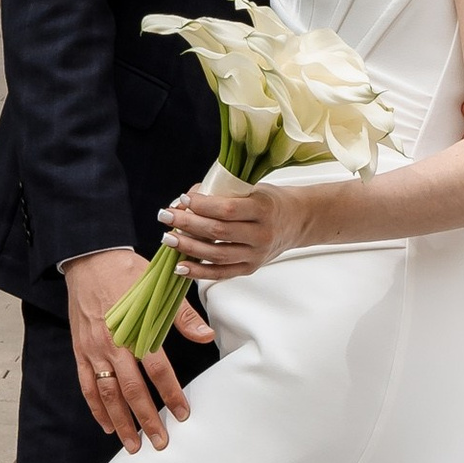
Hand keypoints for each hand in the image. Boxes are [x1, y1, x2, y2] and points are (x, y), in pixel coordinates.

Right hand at [63, 247, 209, 455]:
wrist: (89, 259)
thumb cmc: (127, 272)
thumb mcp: (159, 287)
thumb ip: (182, 316)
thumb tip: (207, 336)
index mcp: (135, 329)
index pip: (157, 369)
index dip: (171, 394)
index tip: (183, 414)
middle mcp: (113, 344)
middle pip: (132, 390)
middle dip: (147, 420)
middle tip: (160, 442)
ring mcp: (93, 350)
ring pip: (108, 394)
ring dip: (121, 422)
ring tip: (133, 445)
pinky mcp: (80, 351)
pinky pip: (87, 385)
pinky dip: (96, 407)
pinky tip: (107, 425)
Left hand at [161, 171, 314, 281]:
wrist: (297, 221)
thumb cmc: (269, 200)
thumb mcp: (252, 189)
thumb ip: (221, 193)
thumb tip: (184, 201)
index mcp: (263, 209)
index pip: (227, 209)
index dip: (202, 205)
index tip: (183, 199)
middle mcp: (261, 235)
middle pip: (218, 232)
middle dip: (187, 223)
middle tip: (165, 215)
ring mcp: (256, 255)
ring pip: (217, 255)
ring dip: (188, 247)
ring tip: (168, 239)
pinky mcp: (250, 268)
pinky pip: (221, 273)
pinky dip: (199, 272)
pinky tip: (180, 266)